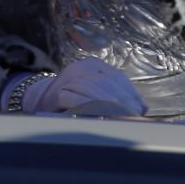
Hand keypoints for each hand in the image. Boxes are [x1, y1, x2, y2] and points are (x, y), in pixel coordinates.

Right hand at [14, 58, 146, 116]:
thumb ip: (116, 97)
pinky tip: (101, 117)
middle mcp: (81, 67)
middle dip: (124, 102)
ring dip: (110, 106)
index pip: (118, 77)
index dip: (132, 94)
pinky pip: (77, 100)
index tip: (142, 110)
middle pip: (108, 84)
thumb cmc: (73, 98)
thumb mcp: (95, 92)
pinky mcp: (57, 92)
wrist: (40, 99)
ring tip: (122, 118)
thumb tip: (143, 109)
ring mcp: (68, 78)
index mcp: (94, 64)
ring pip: (94, 90)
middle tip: (134, 118)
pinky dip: (91, 108)